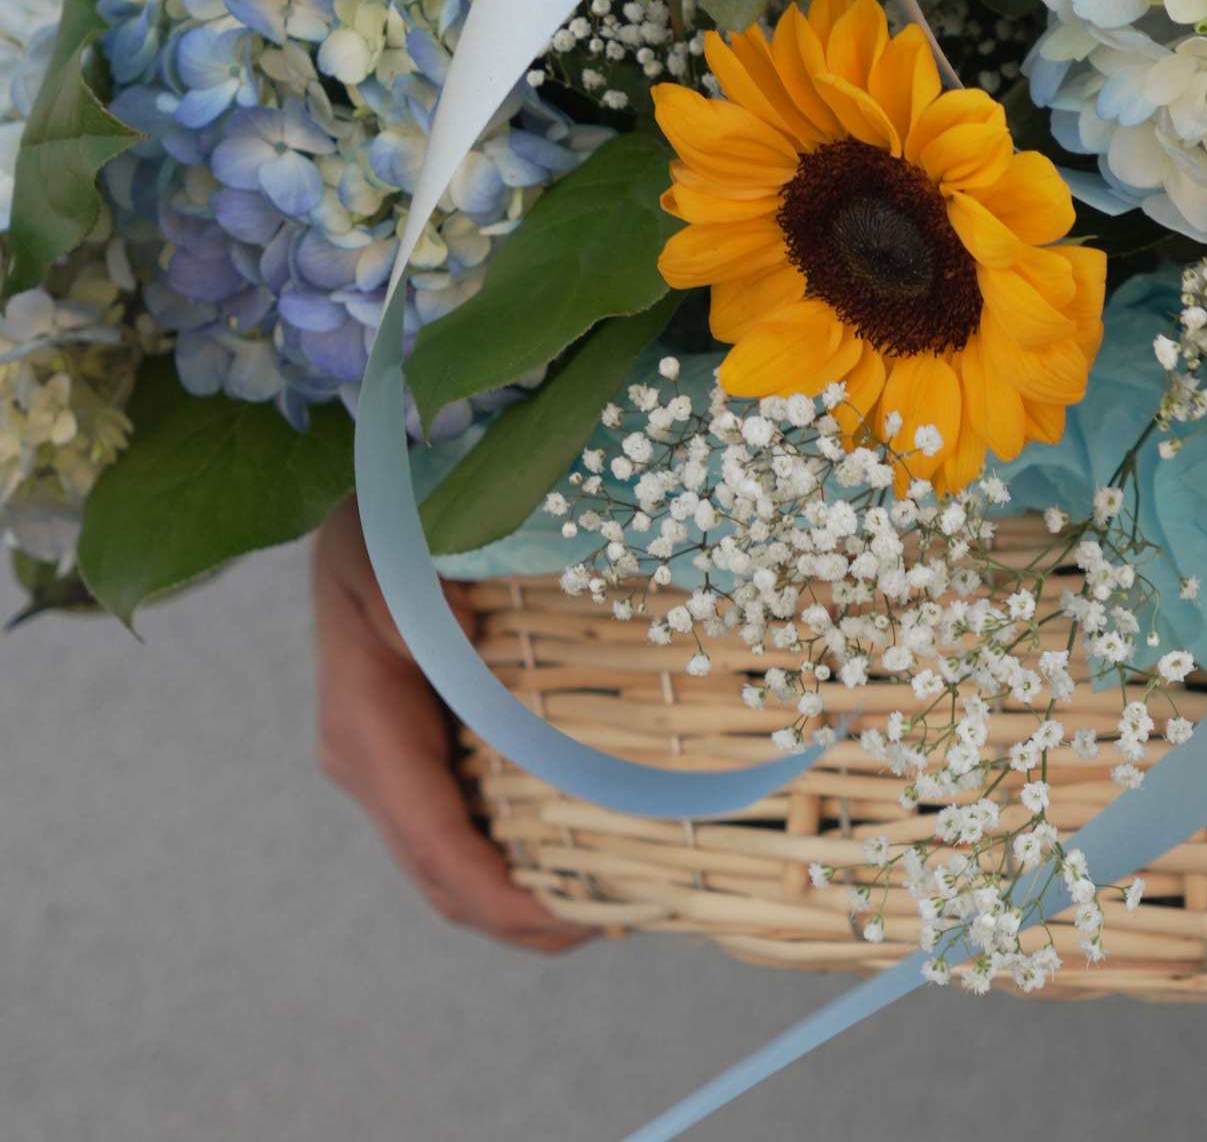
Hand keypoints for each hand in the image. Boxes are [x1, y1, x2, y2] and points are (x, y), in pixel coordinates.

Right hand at [311, 495, 589, 952]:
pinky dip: (515, 856)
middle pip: (444, 878)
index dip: (504, 898)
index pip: (436, 845)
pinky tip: (576, 857)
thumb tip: (468, 652)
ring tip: (610, 909)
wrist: (366, 504)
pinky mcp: (420, 748)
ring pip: (452, 863)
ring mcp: (393, 762)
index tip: (576, 921)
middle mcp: (374, 762)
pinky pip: (463, 823)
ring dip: (522, 899)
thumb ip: (425, 611)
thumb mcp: (396, 552)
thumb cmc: (389, 522)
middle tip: (618, 924)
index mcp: (369, 731)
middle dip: (523, 918)